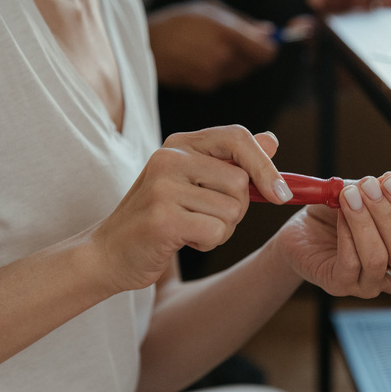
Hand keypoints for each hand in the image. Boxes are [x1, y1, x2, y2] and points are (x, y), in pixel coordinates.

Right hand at [93, 126, 290, 292]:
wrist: (107, 254)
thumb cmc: (157, 219)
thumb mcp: (193, 183)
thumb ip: (231, 162)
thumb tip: (272, 140)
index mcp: (179, 145)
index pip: (238, 137)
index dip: (266, 166)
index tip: (283, 194)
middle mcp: (169, 158)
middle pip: (241, 182)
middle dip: (236, 210)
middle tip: (207, 218)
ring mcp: (163, 187)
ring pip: (231, 211)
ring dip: (221, 230)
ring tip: (189, 229)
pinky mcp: (162, 218)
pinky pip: (215, 232)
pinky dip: (208, 244)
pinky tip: (183, 241)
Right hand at [148, 0, 278, 91]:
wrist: (148, 44)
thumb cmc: (180, 21)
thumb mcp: (211, 9)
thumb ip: (244, 22)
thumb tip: (268, 31)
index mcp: (226, 33)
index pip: (265, 52)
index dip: (269, 48)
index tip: (266, 44)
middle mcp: (222, 56)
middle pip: (253, 63)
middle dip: (249, 54)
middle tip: (232, 41)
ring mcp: (213, 74)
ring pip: (238, 72)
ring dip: (234, 62)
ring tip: (212, 47)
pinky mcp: (205, 85)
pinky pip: (223, 79)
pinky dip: (219, 71)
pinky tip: (202, 59)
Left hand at [274, 172, 390, 297]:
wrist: (301, 233)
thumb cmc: (335, 216)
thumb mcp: (359, 195)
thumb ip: (375, 191)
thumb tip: (385, 182)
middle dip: (386, 213)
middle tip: (367, 187)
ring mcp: (370, 283)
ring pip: (378, 258)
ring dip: (363, 222)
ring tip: (348, 197)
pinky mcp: (342, 286)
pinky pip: (350, 264)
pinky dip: (346, 235)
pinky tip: (340, 216)